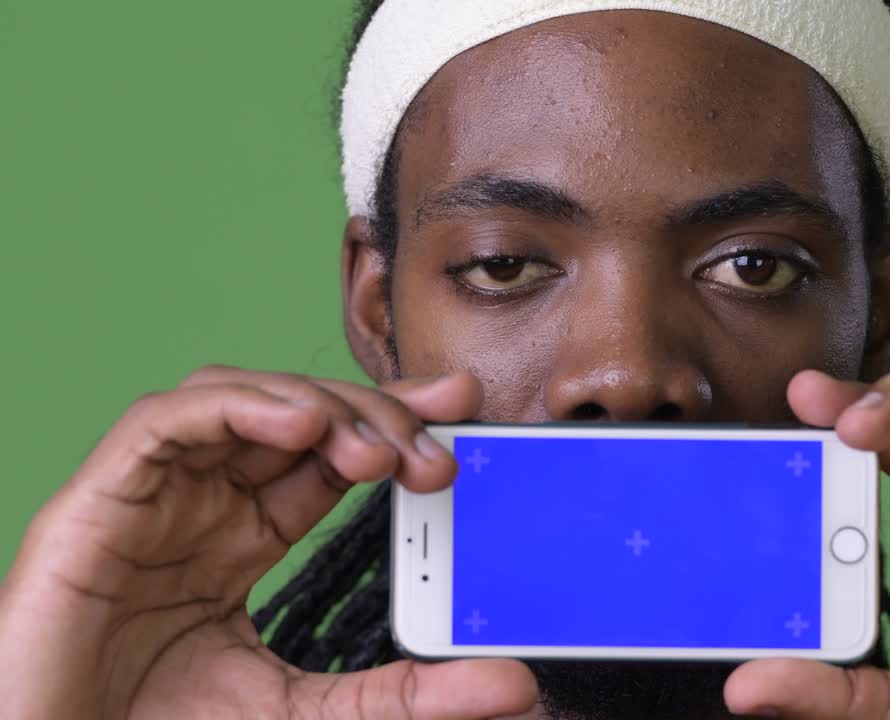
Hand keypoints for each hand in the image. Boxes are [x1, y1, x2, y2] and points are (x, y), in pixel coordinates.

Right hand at [0, 368, 536, 719]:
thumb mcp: (310, 712)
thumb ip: (407, 693)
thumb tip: (514, 685)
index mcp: (243, 537)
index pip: (331, 454)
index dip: (395, 423)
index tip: (464, 413)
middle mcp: (204, 502)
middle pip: (299, 417)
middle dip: (376, 415)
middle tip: (439, 448)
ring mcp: (153, 494)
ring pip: (243, 399)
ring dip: (320, 407)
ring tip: (378, 451)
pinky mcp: (100, 499)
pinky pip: (169, 420)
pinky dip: (240, 405)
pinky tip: (300, 423)